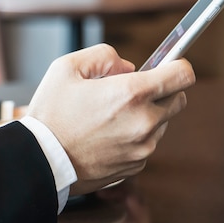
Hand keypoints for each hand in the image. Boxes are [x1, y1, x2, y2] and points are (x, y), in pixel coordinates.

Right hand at [26, 44, 195, 195]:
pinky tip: (106, 135)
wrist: (41, 161)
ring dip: (146, 116)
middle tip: (130, 91)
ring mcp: (142, 147)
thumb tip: (128, 66)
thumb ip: (103, 56)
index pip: (182, 74)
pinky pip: (146, 144)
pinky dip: (134, 137)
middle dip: (160, 91)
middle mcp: (144, 122)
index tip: (165, 66)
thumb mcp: (66, 68)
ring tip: (110, 116)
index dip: (176, 65)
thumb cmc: (50, 115)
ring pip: (162, 123)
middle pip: (178, 99)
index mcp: (131, 94)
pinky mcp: (135, 166)